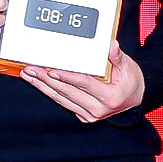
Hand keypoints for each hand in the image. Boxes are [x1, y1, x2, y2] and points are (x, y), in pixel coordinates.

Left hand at [22, 45, 145, 122]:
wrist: (134, 99)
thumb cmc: (130, 81)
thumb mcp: (128, 67)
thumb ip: (117, 57)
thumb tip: (111, 46)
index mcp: (109, 97)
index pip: (84, 84)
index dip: (67, 76)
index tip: (52, 70)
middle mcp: (97, 109)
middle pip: (67, 92)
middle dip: (46, 79)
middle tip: (31, 68)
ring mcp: (89, 115)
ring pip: (61, 98)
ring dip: (43, 86)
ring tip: (28, 75)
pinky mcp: (83, 115)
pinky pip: (63, 102)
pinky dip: (50, 91)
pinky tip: (39, 83)